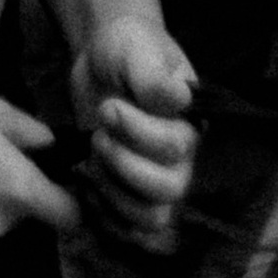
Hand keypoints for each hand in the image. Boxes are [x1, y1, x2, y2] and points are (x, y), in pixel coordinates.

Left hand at [69, 15, 197, 249]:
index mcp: (189, 124)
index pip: (175, 149)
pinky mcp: (130, 194)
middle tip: (97, 135)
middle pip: (167, 191)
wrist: (102, 59)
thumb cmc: (126, 48)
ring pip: (150, 217)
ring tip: (92, 158)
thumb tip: (179, 100)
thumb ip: (152, 76)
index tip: (108, 106)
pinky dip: (106, 215)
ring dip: (113, 191)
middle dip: (123, 164)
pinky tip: (87, 183)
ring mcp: (155, 182)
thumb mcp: (136, 48)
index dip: (137, 133)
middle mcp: (180, 160)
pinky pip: (129, 229)